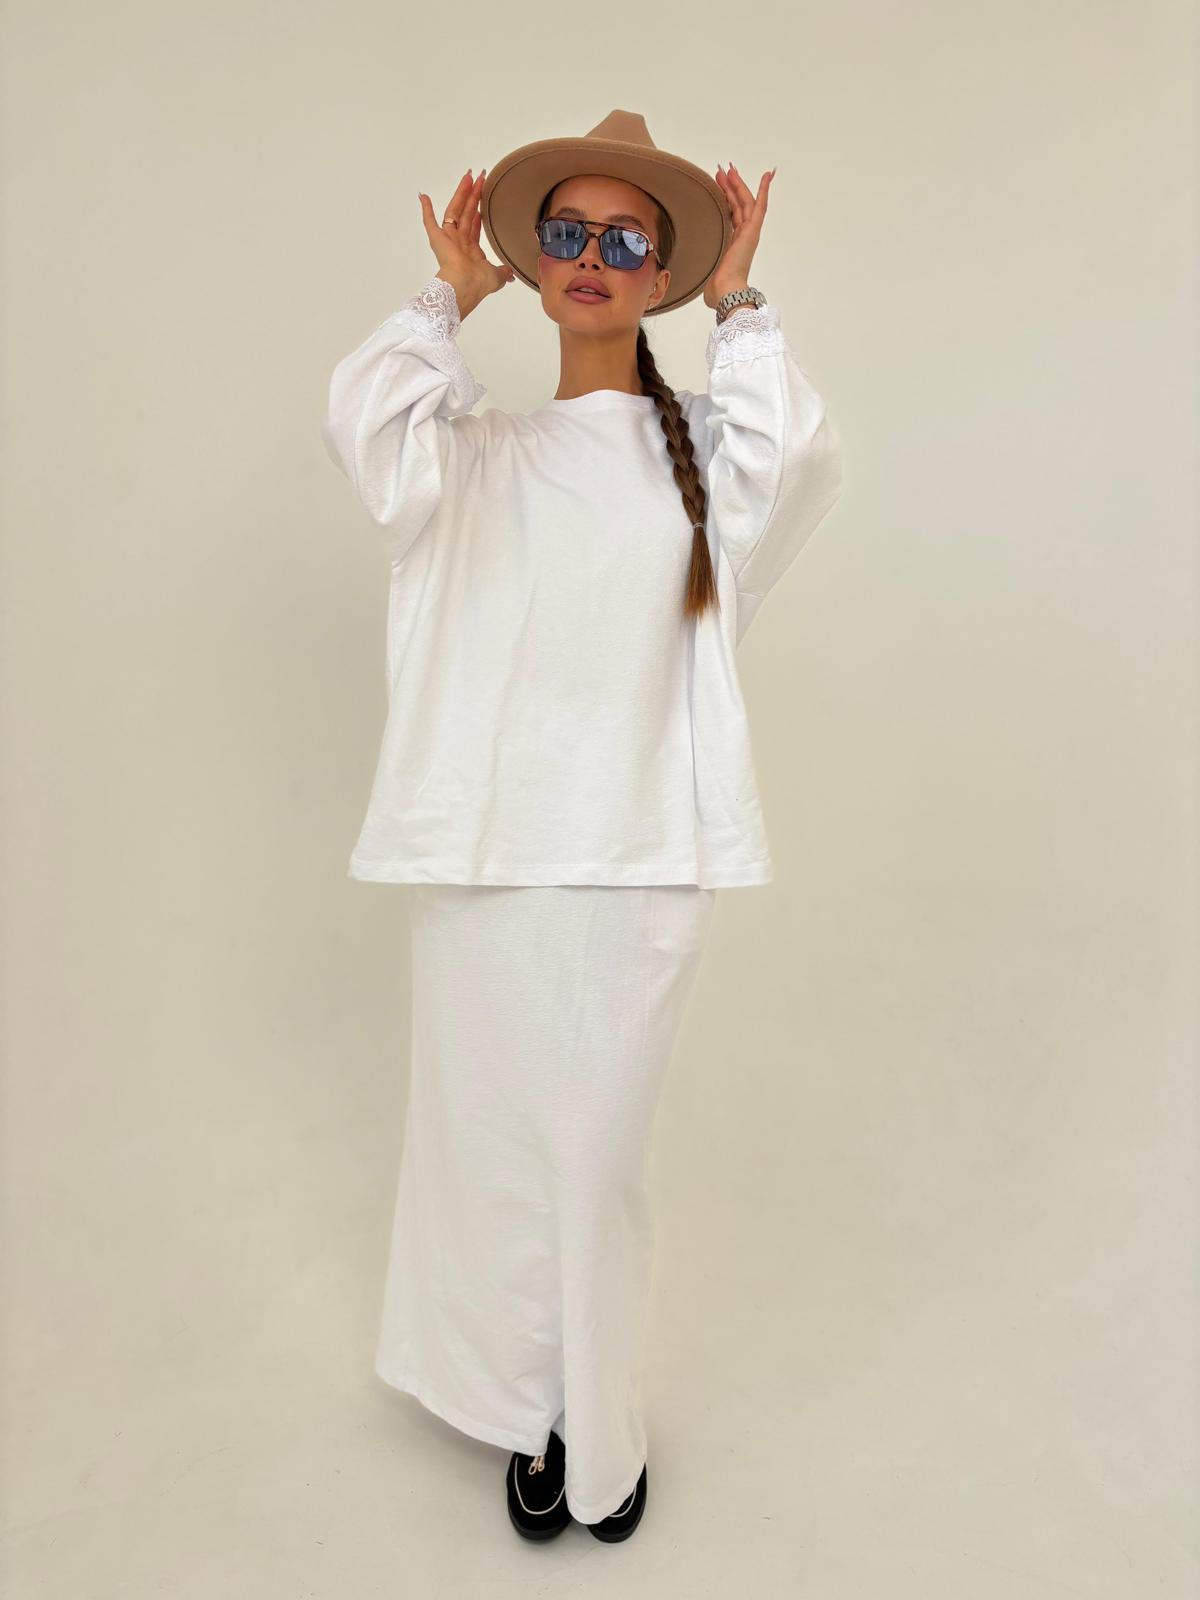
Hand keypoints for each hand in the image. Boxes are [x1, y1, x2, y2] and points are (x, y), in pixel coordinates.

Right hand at [418, 169, 514, 318]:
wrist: (465, 286)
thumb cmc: (478, 283)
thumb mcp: (496, 276)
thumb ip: (503, 272)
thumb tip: (510, 274)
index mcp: (470, 250)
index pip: (474, 225)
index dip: (478, 211)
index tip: (482, 199)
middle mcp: (458, 242)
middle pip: (466, 211)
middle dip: (474, 194)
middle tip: (480, 178)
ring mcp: (447, 239)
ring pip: (454, 210)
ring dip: (461, 193)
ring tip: (468, 176)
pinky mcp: (437, 239)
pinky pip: (429, 221)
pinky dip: (426, 209)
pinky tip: (423, 196)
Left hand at [704, 164, 774, 307]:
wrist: (725, 292)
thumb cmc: (716, 289)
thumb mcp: (706, 271)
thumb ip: (704, 268)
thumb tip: (694, 276)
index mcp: (733, 244)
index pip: (732, 215)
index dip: (727, 199)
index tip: (721, 184)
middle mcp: (743, 236)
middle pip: (738, 205)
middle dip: (730, 186)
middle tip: (722, 170)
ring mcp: (749, 233)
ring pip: (746, 202)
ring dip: (738, 184)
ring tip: (728, 168)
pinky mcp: (752, 232)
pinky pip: (760, 206)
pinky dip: (764, 190)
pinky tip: (768, 175)